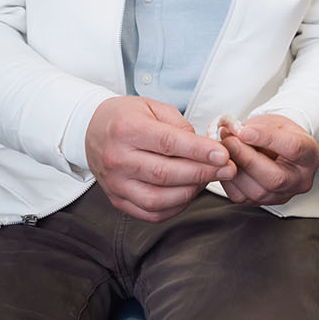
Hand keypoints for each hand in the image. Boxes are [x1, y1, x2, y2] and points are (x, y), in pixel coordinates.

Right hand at [85, 96, 234, 222]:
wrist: (91, 130)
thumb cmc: (125, 117)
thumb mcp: (153, 107)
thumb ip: (179, 126)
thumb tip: (204, 147)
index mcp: (127, 130)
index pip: (169, 144)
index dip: (199, 151)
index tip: (224, 155)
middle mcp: (118, 159)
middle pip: (166, 173)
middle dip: (203, 173)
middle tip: (228, 169)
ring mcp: (116, 183)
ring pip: (159, 198)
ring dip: (191, 192)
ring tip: (209, 180)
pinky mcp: (117, 200)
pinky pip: (150, 213)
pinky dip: (175, 207)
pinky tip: (189, 193)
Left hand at [218, 114, 318, 206]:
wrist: (280, 149)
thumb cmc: (280, 134)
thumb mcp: (275, 122)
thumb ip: (258, 126)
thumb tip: (234, 132)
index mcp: (311, 155)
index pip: (293, 148)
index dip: (267, 139)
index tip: (244, 131)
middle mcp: (301, 180)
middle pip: (275, 177)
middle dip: (247, 158)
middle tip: (229, 141)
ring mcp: (284, 195)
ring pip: (257, 191)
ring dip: (235, 169)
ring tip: (224, 150)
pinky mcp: (264, 203)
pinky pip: (242, 197)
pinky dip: (229, 180)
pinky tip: (226, 164)